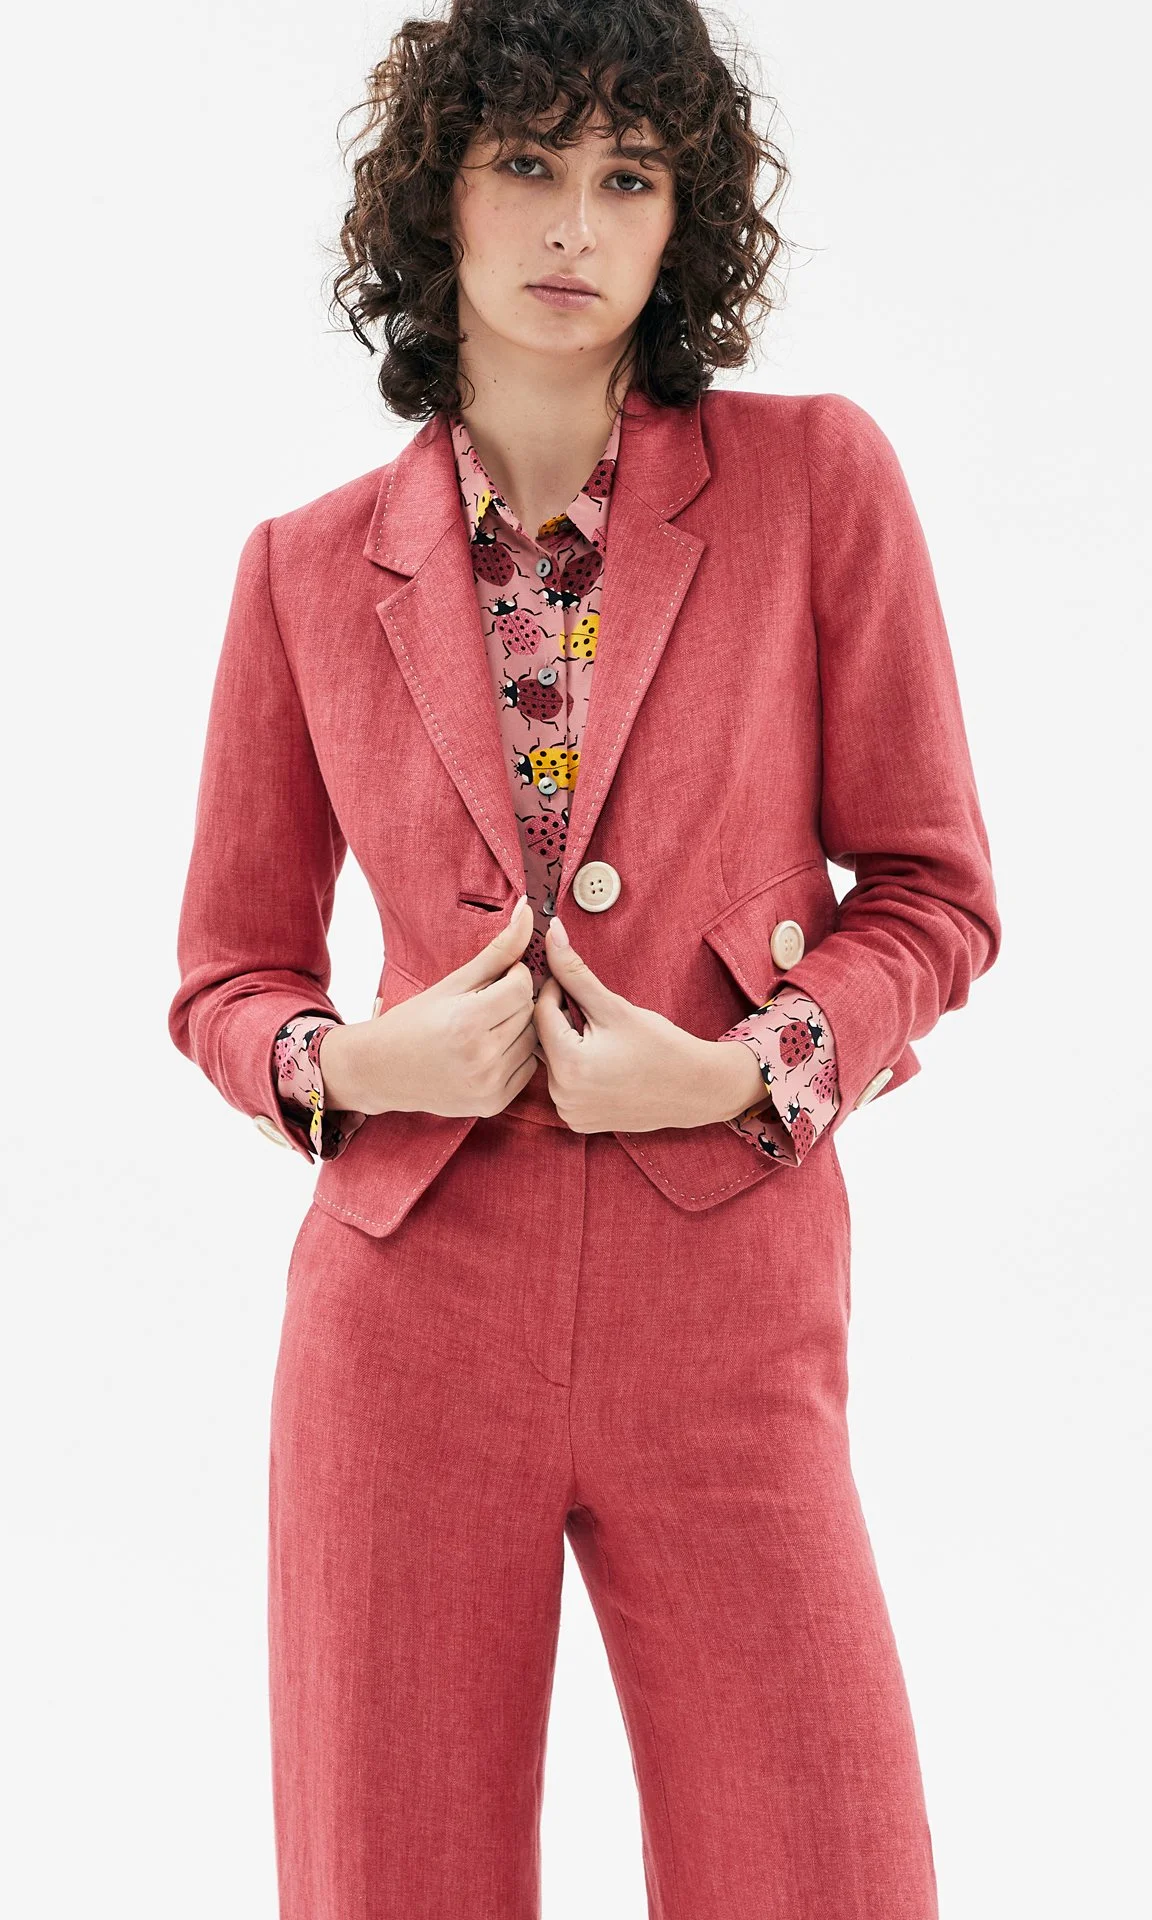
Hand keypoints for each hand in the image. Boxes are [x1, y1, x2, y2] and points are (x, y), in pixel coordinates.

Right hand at [318, 896, 539, 1116]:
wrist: (380, 1070)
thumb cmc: (414, 1021)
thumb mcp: (452, 983)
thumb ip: (497, 951)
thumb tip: (528, 911)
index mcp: (468, 1022)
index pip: (522, 987)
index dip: (514, 976)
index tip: (499, 977)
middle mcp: (482, 1057)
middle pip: (529, 1013)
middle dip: (516, 1000)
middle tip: (491, 1000)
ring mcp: (489, 1084)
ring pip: (532, 1042)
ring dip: (519, 1028)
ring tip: (490, 1024)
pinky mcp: (493, 1103)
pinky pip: (527, 1069)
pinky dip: (517, 1055)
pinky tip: (491, 1048)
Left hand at [532, 915, 763, 1131]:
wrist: (695, 1089)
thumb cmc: (661, 1047)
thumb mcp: (615, 1007)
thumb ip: (575, 972)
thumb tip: (552, 934)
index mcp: (569, 1066)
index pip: (541, 1013)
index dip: (553, 989)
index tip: (569, 978)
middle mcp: (562, 1096)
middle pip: (543, 1040)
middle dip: (559, 1017)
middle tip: (586, 1006)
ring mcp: (570, 1113)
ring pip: (552, 1063)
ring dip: (565, 1042)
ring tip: (597, 1034)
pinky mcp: (579, 1121)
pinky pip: (564, 1085)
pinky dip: (574, 1068)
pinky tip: (601, 1059)